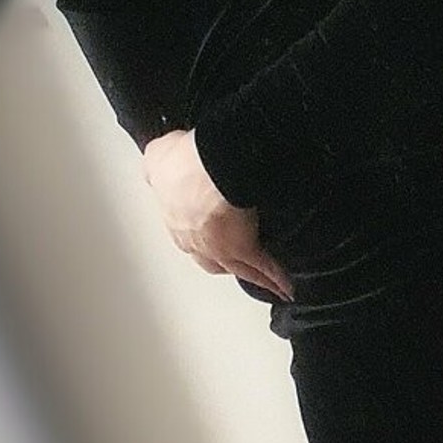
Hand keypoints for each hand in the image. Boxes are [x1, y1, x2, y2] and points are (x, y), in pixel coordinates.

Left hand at [142, 128, 295, 301]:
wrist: (207, 169)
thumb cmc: (182, 162)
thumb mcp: (159, 157)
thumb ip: (158, 165)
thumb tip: (156, 165)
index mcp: (175, 219)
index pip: (187, 237)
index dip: (200, 240)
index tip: (210, 240)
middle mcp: (194, 241)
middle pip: (211, 261)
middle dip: (224, 264)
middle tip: (239, 266)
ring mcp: (219, 249)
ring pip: (239, 270)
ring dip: (253, 278)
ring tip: (268, 285)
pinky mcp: (244, 248)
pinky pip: (263, 267)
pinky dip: (275, 277)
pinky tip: (285, 285)